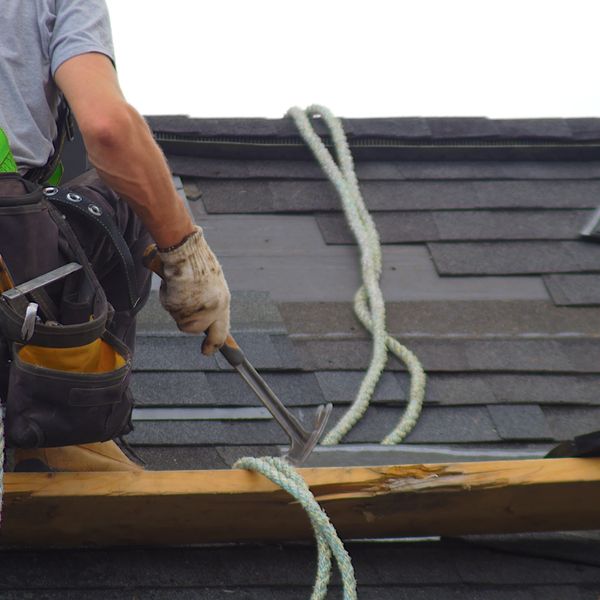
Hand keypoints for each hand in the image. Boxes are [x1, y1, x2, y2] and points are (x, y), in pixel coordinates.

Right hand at [157, 226, 230, 354]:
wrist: (185, 252)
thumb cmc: (198, 263)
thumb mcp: (213, 284)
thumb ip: (211, 301)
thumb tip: (207, 317)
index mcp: (223, 303)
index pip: (221, 333)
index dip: (214, 345)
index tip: (207, 352)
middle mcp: (211, 310)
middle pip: (195, 329)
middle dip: (189, 321)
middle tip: (183, 305)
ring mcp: (194, 310)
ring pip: (181, 319)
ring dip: (178, 307)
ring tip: (181, 287)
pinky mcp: (177, 307)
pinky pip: (170, 308)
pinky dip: (168, 297)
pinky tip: (173, 284)